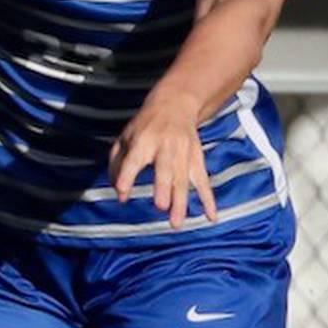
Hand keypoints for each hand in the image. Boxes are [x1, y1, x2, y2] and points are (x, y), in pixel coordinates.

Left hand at [108, 85, 216, 229]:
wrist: (176, 103)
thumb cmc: (145, 125)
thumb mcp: (125, 137)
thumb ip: (117, 163)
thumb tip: (117, 191)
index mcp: (143, 140)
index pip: (134, 160)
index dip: (127, 176)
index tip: (122, 193)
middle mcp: (165, 146)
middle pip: (165, 169)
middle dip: (163, 188)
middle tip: (160, 207)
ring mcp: (184, 153)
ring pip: (183, 179)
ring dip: (181, 202)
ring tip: (175, 223)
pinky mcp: (197, 158)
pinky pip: (203, 181)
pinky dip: (208, 199)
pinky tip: (211, 217)